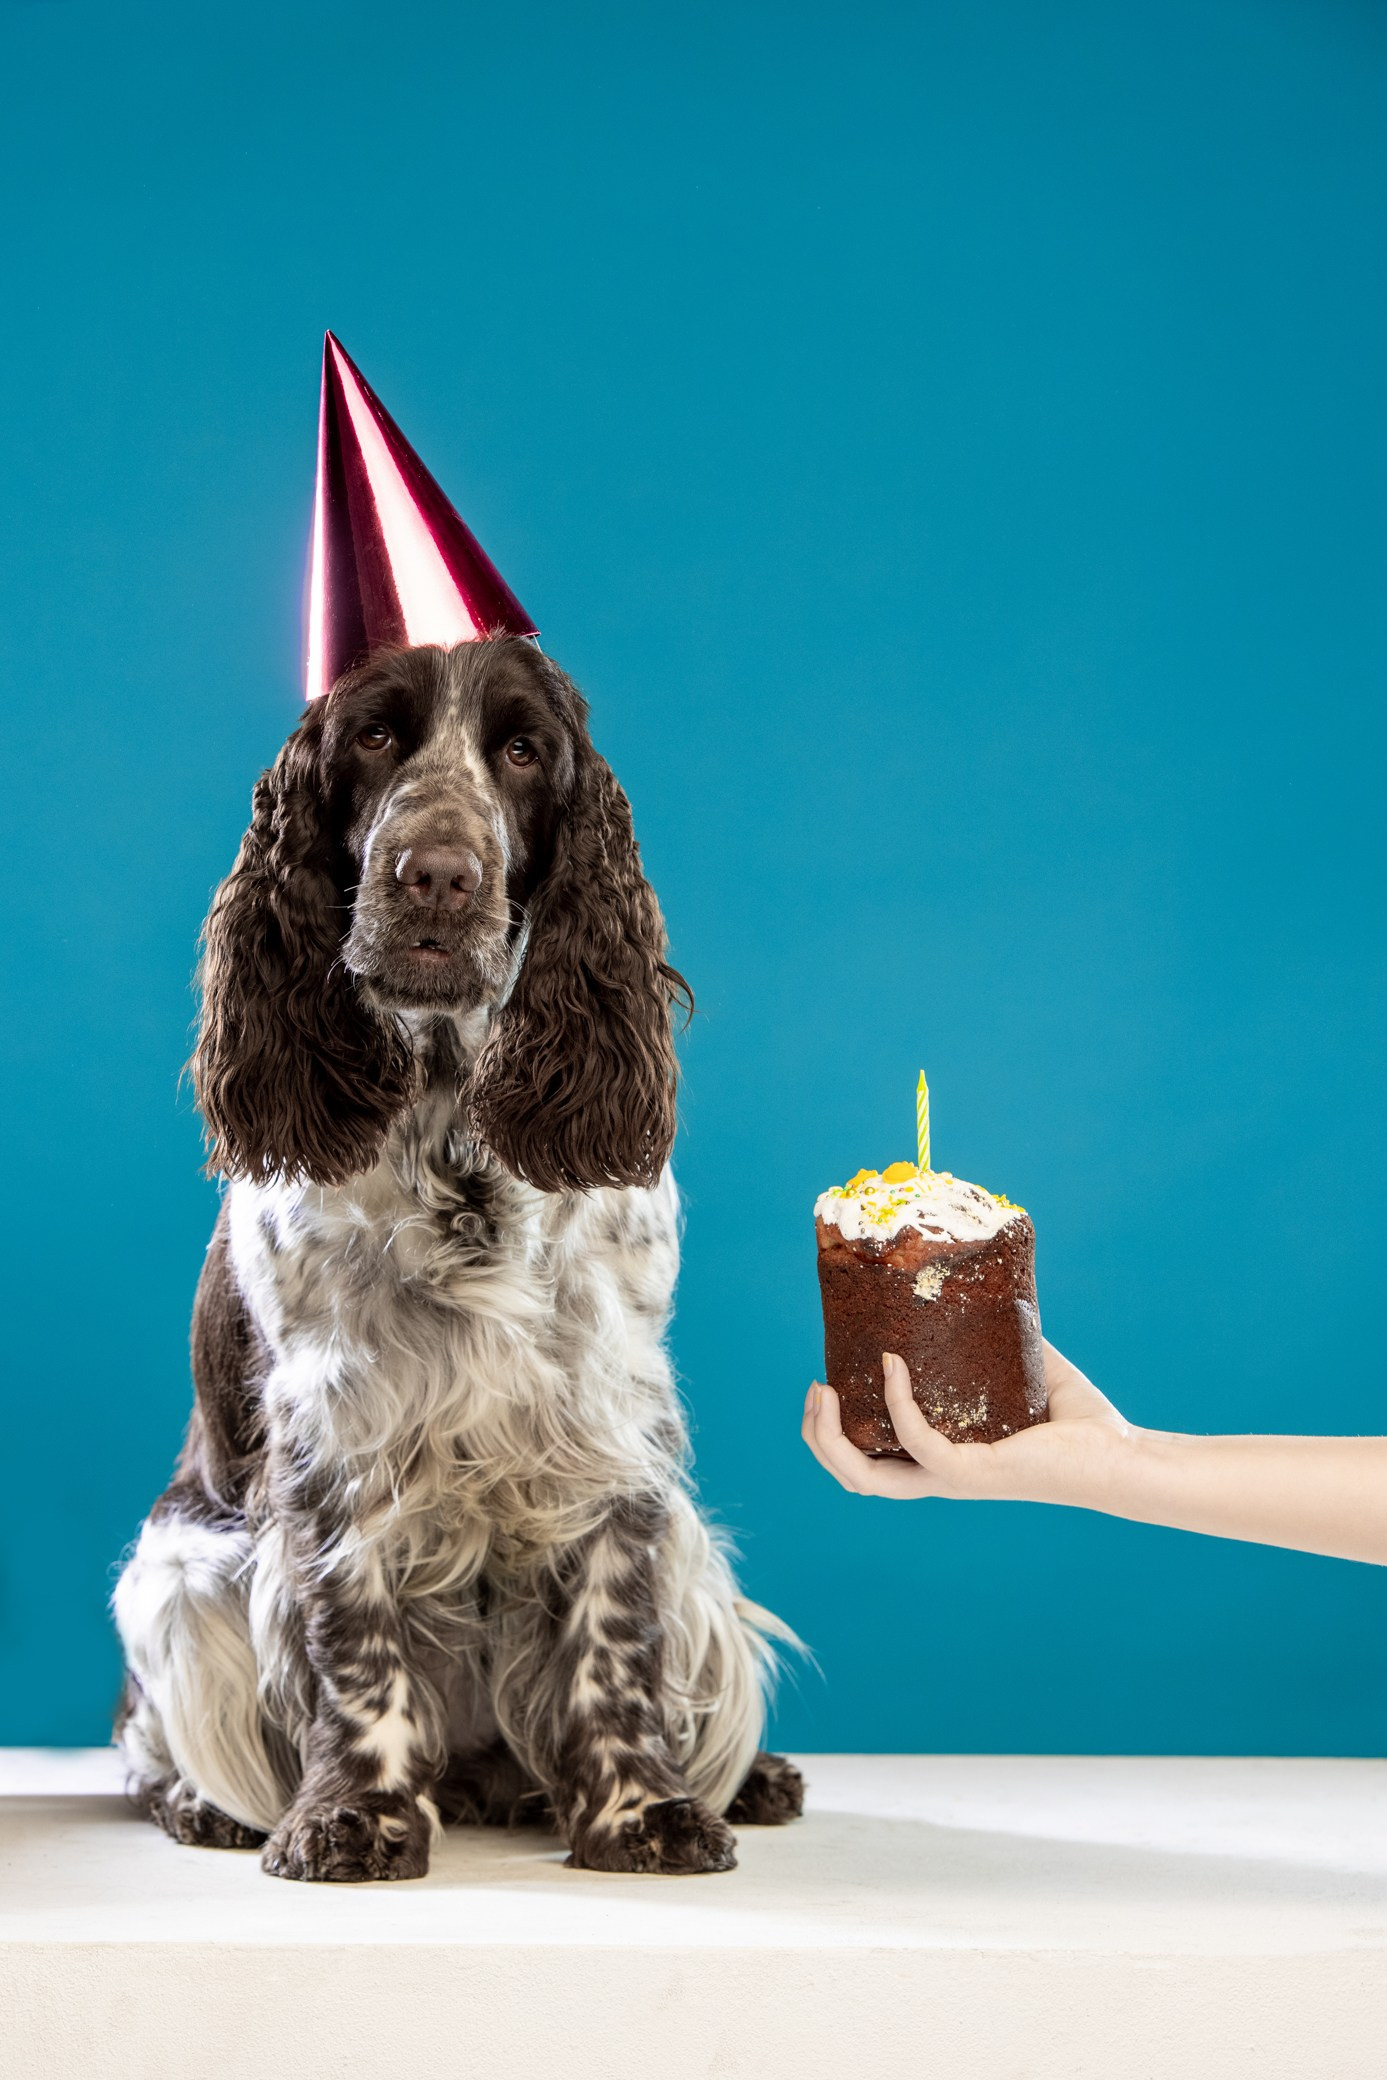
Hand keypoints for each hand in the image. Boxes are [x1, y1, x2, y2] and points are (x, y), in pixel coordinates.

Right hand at [801, 1340, 1131, 1502]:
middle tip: (817, 1391)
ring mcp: (954, 1478)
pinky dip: (897, 1404)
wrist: (1122, 1455)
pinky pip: (917, 1443)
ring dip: (833, 1439)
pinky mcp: (973, 1472)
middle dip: (820, 1439)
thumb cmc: (1083, 1423)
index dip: (838, 1435)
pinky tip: (894, 1365)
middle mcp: (943, 1476)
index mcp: (946, 1460)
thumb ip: (999, 1340)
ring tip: (824, 1391)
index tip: (829, 1383)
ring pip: (868, 1479)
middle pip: (856, 1478)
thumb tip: (984, 1288)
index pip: (874, 1464)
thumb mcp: (1026, 1371)